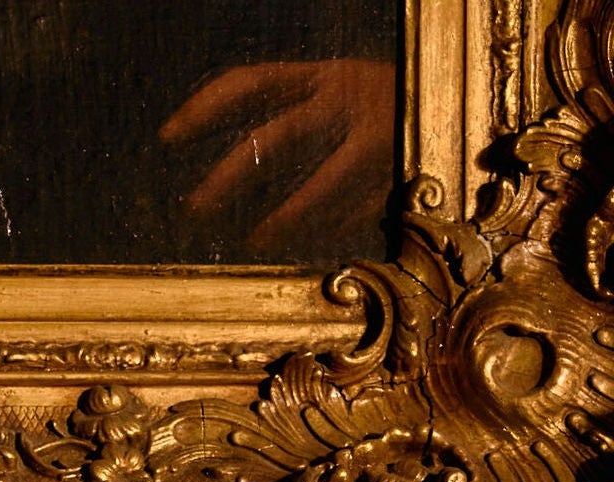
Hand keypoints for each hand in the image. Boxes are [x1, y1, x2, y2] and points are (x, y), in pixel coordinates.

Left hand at [161, 58, 395, 252]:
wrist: (476, 106)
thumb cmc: (395, 112)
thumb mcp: (345, 96)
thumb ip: (298, 118)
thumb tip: (232, 169)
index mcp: (329, 73)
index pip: (253, 81)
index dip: (204, 107)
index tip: (166, 138)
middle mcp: (351, 97)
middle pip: (271, 139)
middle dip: (225, 178)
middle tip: (192, 210)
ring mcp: (379, 138)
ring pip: (315, 186)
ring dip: (280, 220)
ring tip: (255, 241)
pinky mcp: (403, 175)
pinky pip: (353, 213)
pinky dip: (327, 232)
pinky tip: (310, 247)